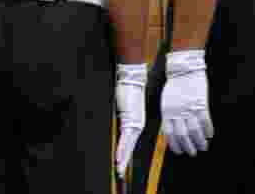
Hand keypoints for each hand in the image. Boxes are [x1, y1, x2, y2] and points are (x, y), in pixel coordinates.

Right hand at [115, 63, 148, 179]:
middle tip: (121, 174)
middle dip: (124, 162)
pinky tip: (119, 157)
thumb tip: (125, 120)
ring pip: (127, 146)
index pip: (130, 143)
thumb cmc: (130, 92)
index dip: (126, 155)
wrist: (133, 80)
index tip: (122, 166)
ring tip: (120, 170)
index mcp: (136, 123)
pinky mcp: (129, 120)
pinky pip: (125, 138)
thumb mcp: (128, 107)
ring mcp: (133, 124)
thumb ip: (127, 116)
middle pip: (129, 147)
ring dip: (123, 159)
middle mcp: (136, 125)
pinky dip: (122, 148)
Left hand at [161, 50, 212, 156]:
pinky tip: (210, 134)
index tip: (179, 152)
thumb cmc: (175, 84)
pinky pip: (205, 120)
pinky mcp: (201, 103)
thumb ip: (169, 114)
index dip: (175, 145)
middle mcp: (178, 112)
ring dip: (200, 140)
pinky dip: (208, 129)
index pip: (170, 134)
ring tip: (203, 146)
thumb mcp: (167, 100)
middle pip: (183, 135)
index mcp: (167, 112)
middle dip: (188, 146)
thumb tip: (172, 129)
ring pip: (195, 130)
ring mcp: (190, 108)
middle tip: (193, 152)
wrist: (184, 69)